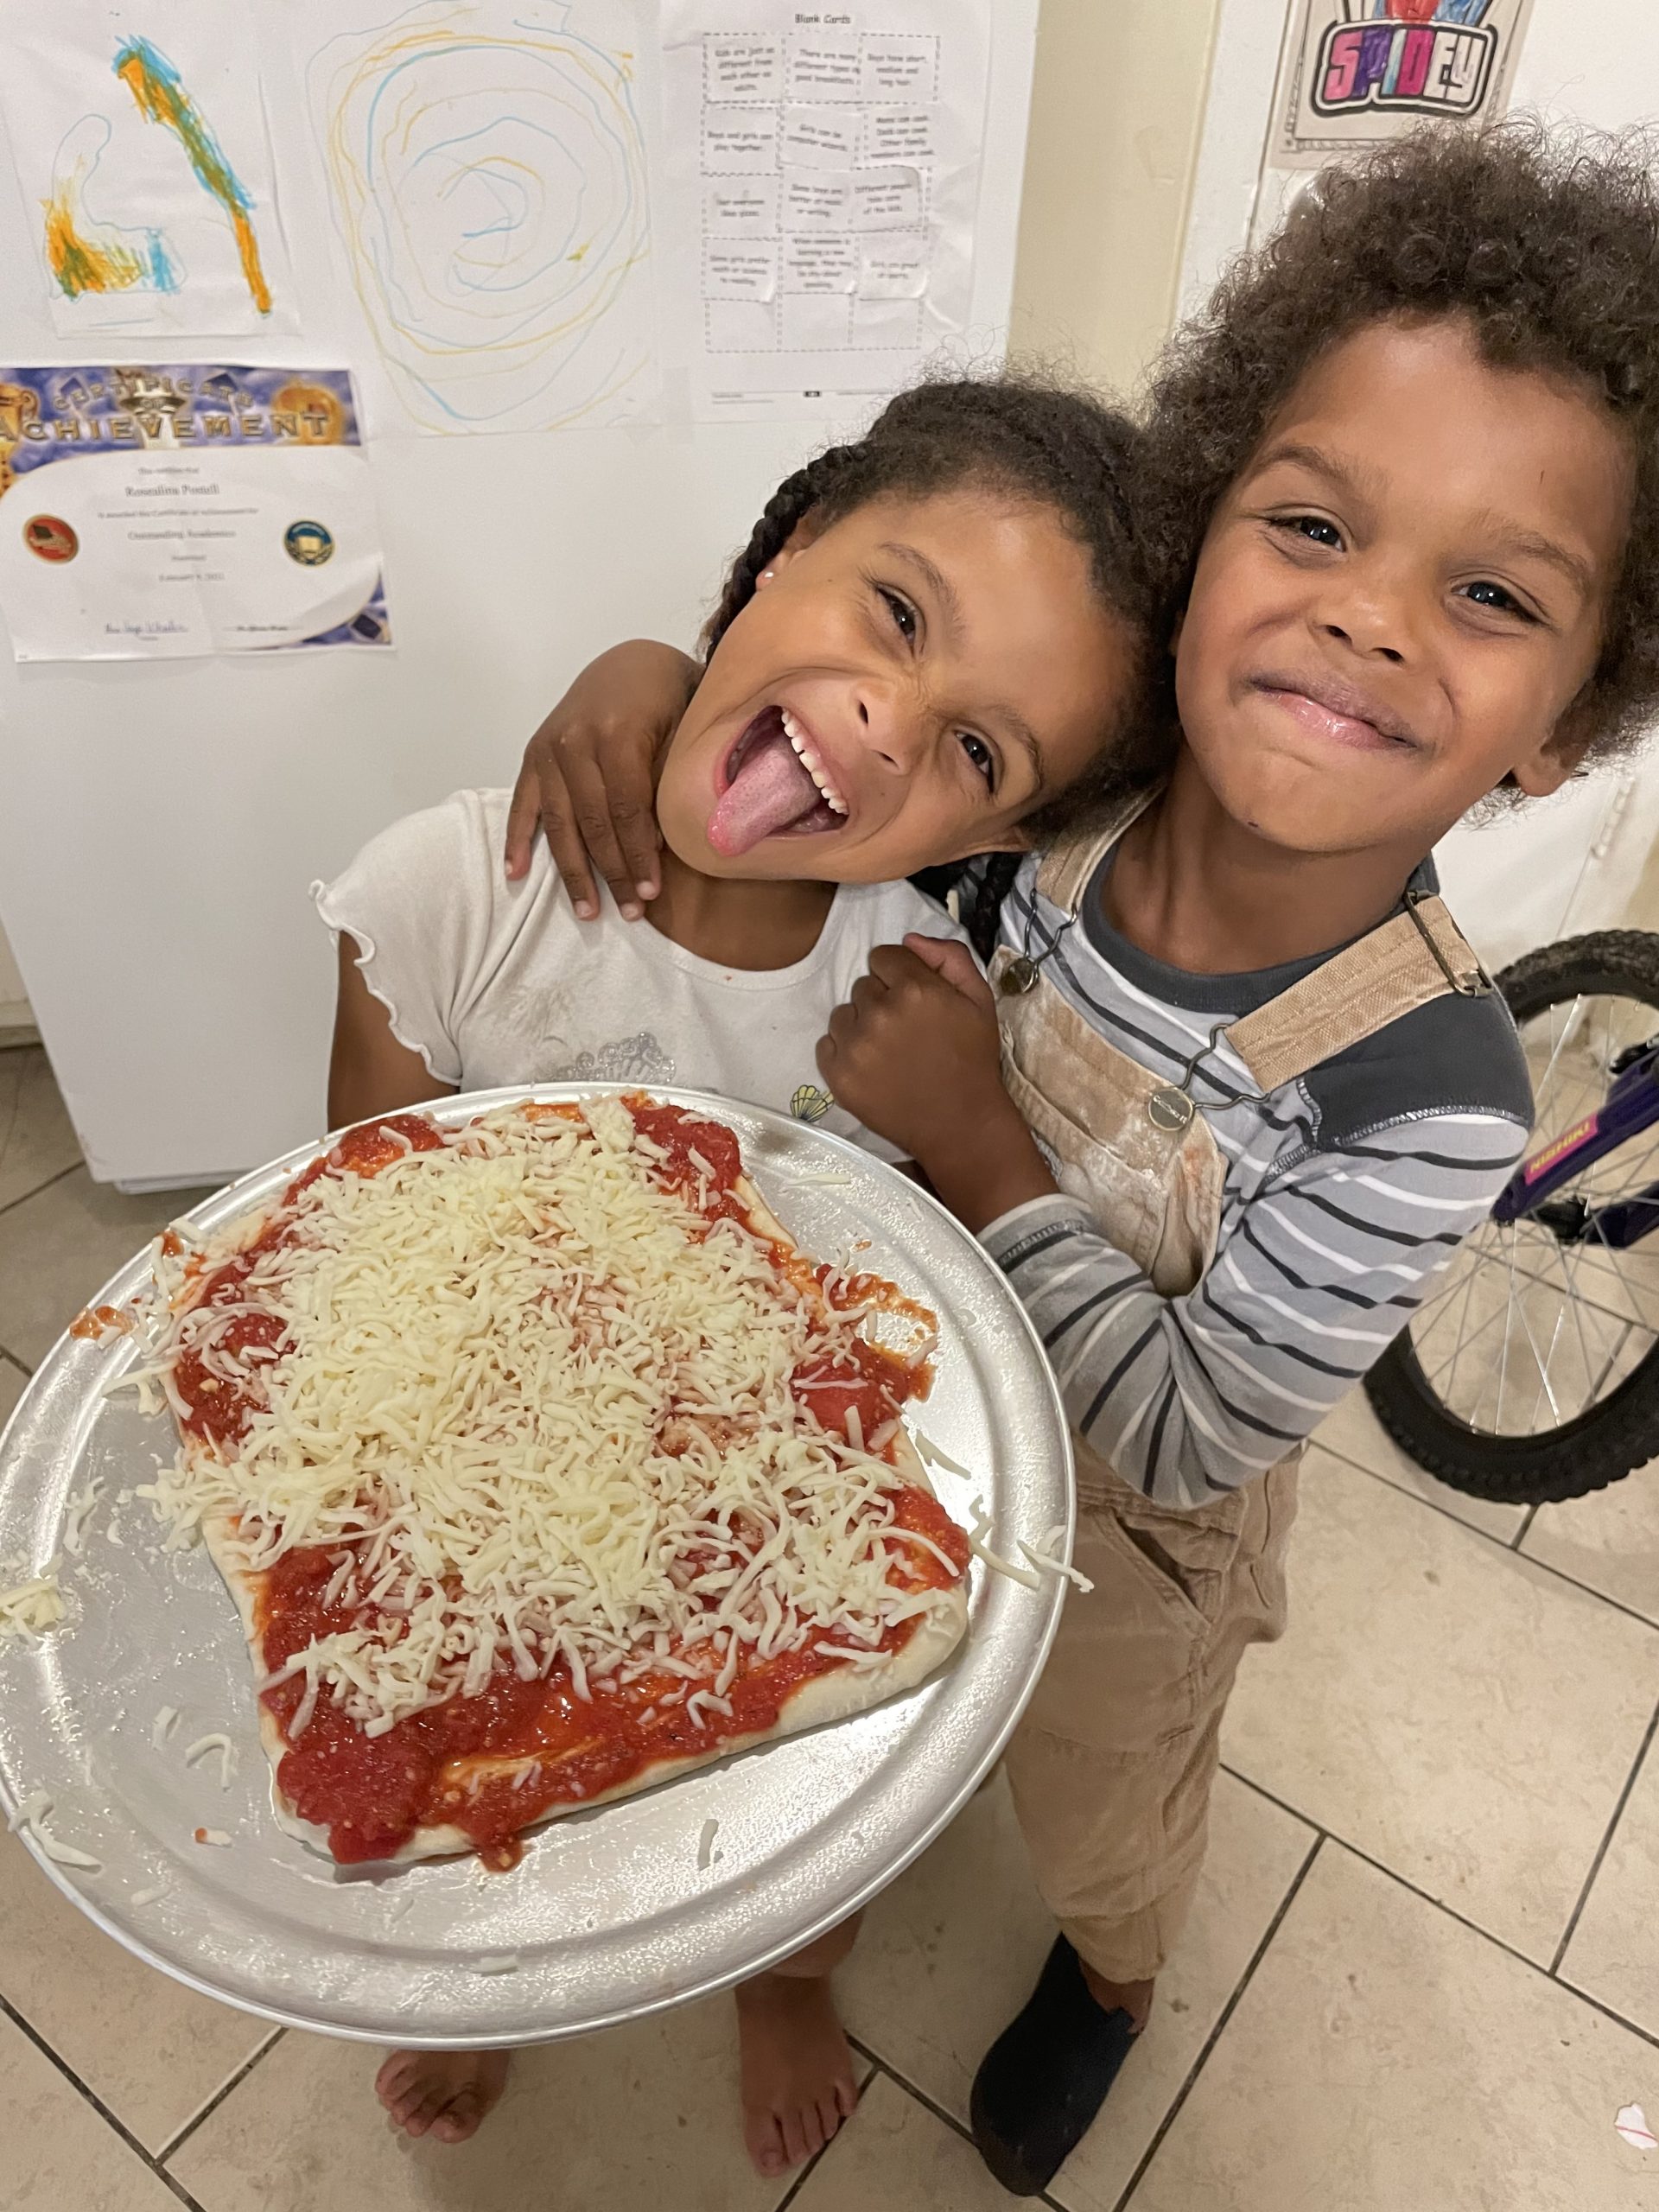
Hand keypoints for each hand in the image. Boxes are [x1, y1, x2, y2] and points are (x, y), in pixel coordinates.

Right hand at [503, 641, 700, 917]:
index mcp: (617, 733)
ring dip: (573, 871)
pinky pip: (523, 803)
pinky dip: (517, 839)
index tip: (651, 892)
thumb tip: (660, 848)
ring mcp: (549, 748)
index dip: (638, 855)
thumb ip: (666, 782)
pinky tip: (515, 874)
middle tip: (631, 911)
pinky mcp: (533, 753)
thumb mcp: (680, 731)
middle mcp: (575, 741)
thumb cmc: (668, 699)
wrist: (632, 662)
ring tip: (588, 911)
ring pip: (560, 822)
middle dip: (612, 872)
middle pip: (593, 822)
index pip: (627, 810)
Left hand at [817, 936, 1056, 1230]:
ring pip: (843, 1013)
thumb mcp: (979, 999)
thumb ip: (949, 957)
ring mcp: (855, 1046)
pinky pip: (827, 1043)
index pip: (883, 956)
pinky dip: (845, 1052)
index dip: (900, 976)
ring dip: (861, 1025)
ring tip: (889, 1051)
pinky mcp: (838, 1075)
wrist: (960, 1124)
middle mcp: (880, 1013)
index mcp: (915, 989)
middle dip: (882, 1000)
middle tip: (906, 1031)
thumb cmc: (973, 1060)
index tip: (914, 1000)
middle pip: (863, 985)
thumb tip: (909, 939)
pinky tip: (873, 1067)